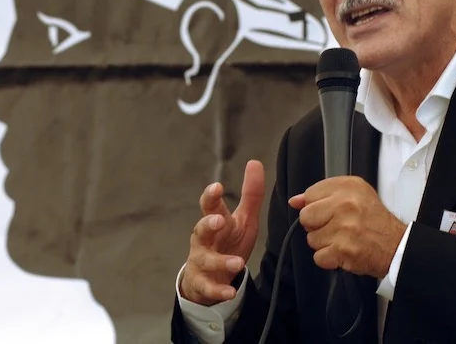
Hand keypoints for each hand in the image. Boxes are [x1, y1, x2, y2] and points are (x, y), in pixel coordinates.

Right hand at [180, 160, 265, 305]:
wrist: (210, 276)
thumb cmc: (227, 241)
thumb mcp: (243, 219)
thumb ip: (250, 194)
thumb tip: (255, 162)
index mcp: (214, 221)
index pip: (209, 206)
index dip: (211, 196)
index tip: (217, 187)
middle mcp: (203, 240)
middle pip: (200, 229)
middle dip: (208, 224)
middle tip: (219, 221)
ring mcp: (200, 261)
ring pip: (205, 260)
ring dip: (220, 261)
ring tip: (237, 264)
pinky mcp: (202, 283)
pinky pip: (208, 287)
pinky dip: (218, 290)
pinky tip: (230, 293)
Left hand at [288, 176, 405, 278]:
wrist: (397, 246)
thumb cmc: (373, 220)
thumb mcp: (354, 194)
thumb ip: (322, 194)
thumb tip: (294, 201)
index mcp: (348, 187)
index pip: (310, 194)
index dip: (316, 206)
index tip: (329, 211)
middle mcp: (345, 205)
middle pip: (306, 217)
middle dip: (316, 225)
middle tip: (334, 227)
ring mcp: (344, 229)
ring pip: (311, 239)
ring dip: (324, 243)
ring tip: (342, 239)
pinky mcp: (343, 251)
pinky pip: (318, 256)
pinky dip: (329, 258)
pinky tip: (342, 252)